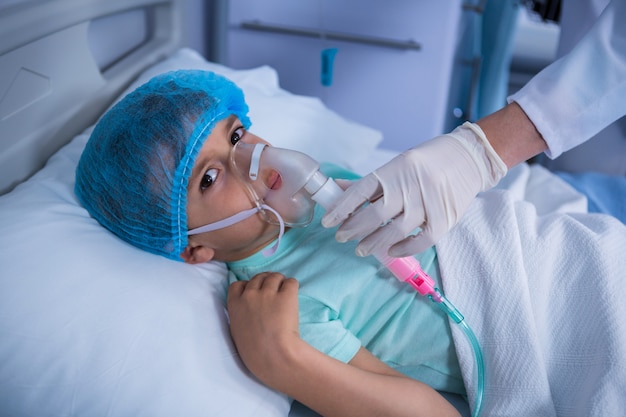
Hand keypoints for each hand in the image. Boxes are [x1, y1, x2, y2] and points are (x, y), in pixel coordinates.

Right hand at [227, 272, 299, 384]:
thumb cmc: (255, 352)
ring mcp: (268, 293)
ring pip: (275, 276)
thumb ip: (241, 315)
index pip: (238, 284)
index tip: (255, 294)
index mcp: (235, 304)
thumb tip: (250, 310)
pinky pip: (291, 282)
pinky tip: (293, 298)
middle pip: (259, 277)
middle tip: (275, 294)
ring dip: (280, 283)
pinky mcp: (286, 295)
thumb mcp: (237, 332)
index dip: (248, 287)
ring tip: (285, 296)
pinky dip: (293, 288)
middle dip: (266, 283)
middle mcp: (250, 294)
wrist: (273, 356)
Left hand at [322, 122, 506, 256]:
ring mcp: (428, 202)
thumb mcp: (397, 165)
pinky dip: (404, 249)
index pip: (361, 191)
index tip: (327, 222)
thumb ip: (369, 183)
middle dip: (353, 229)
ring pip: (395, 230)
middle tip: (341, 238)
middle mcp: (410, 185)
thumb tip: (337, 189)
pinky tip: (391, 251)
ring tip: (361, 249)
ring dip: (374, 243)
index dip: (341, 208)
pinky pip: (421, 240)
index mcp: (394, 169)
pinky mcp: (445, 218)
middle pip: (375, 214)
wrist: (470, 157)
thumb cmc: (427, 162)